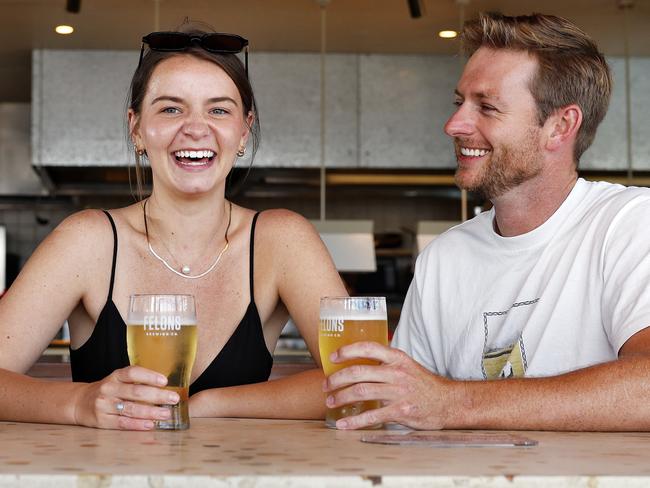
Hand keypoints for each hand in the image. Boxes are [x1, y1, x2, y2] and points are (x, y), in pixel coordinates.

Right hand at [72, 366, 179, 429]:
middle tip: (173, 399)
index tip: (165, 381)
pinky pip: (122, 423)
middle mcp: (109, 389)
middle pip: (135, 392)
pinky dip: (138, 424)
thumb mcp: (118, 380)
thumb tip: (165, 386)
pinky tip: (150, 424)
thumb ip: (137, 381)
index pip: (132, 373)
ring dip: (151, 412)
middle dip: (157, 396)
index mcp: (115, 376)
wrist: (79, 402)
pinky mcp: (101, 421)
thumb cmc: (108, 391)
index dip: (149, 376)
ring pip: (131, 409)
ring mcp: (104, 405)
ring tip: (166, 414)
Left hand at [322, 342, 451, 429]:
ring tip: (331, 402)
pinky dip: (354, 421)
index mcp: (397, 358)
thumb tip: (359, 364)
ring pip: (361, 392)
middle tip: (326, 385)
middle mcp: (397, 373)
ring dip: (341, 397)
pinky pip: (372, 416)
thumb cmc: (424, 385)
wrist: (449, 402)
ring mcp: (399, 392)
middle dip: (337, 379)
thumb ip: (387, 364)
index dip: (348, 351)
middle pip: (359, 372)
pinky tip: (343, 424)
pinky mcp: (401, 411)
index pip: (368, 347)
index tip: (333, 357)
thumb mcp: (407, 366)